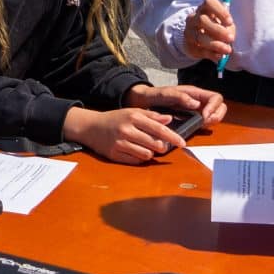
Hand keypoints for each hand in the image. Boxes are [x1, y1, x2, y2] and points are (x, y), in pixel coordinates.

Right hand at [63, 105, 181, 164]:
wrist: (91, 127)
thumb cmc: (115, 119)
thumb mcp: (132, 112)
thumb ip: (152, 116)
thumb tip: (169, 119)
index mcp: (133, 117)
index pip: (158, 128)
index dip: (172, 137)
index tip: (182, 143)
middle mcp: (127, 130)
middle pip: (154, 144)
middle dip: (161, 147)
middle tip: (161, 146)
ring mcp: (120, 143)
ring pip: (146, 154)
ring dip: (150, 153)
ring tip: (146, 147)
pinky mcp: (115, 154)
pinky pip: (136, 161)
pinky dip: (140, 158)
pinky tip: (136, 151)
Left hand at [130, 81, 225, 128]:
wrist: (144, 102)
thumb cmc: (155, 95)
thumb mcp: (165, 94)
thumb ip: (180, 97)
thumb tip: (196, 104)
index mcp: (195, 93)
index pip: (215, 97)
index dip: (214, 107)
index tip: (204, 116)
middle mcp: (198, 101)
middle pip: (219, 106)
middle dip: (217, 115)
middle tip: (205, 122)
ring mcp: (196, 110)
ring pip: (214, 115)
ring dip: (212, 121)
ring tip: (201, 125)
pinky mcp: (192, 118)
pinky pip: (204, 122)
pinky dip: (205, 125)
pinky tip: (196, 128)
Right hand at [181, 0, 234, 63]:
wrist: (198, 40)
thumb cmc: (215, 28)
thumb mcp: (223, 24)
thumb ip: (227, 28)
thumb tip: (230, 37)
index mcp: (204, 8)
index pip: (209, 2)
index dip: (220, 11)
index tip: (230, 22)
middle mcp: (194, 17)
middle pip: (202, 20)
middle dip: (218, 30)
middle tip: (231, 38)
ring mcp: (189, 31)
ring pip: (200, 37)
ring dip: (216, 44)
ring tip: (228, 50)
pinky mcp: (189, 45)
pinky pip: (199, 50)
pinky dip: (211, 54)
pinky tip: (220, 56)